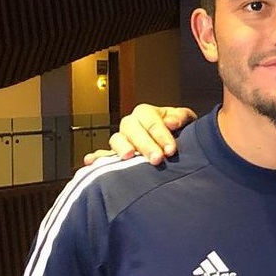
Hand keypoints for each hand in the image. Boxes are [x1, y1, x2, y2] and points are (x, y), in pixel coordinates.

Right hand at [83, 104, 197, 165]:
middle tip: (157, 159)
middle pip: (132, 130)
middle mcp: (131, 124)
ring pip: (116, 140)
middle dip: (145, 144)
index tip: (171, 150)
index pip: (150, 120)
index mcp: (146, 113)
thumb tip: (172, 122)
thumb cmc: (179, 131)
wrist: (174, 146)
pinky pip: (103, 154)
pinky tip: (90, 162)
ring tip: (128, 156)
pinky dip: (96, 158)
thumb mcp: (185, 121)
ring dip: (121, 148)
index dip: (161, 134)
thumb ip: (180, 117)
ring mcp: (122, 139)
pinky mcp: (115, 155)